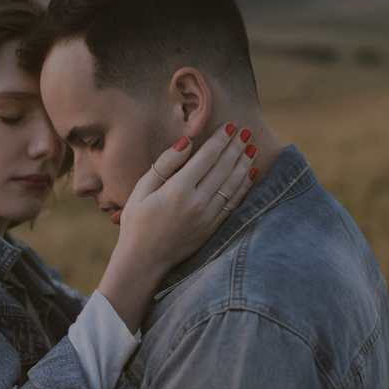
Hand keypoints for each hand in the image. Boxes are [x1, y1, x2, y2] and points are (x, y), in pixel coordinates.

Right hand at [118, 123, 255, 273]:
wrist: (143, 261)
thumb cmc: (136, 223)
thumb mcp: (141, 190)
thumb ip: (165, 164)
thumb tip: (187, 143)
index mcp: (178, 190)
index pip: (207, 157)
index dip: (220, 140)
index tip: (230, 126)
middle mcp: (197, 202)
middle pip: (224, 167)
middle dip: (236, 147)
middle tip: (246, 131)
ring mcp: (208, 217)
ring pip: (233, 184)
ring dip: (244, 163)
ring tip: (251, 147)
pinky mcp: (213, 228)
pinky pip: (234, 203)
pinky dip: (244, 186)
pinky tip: (249, 174)